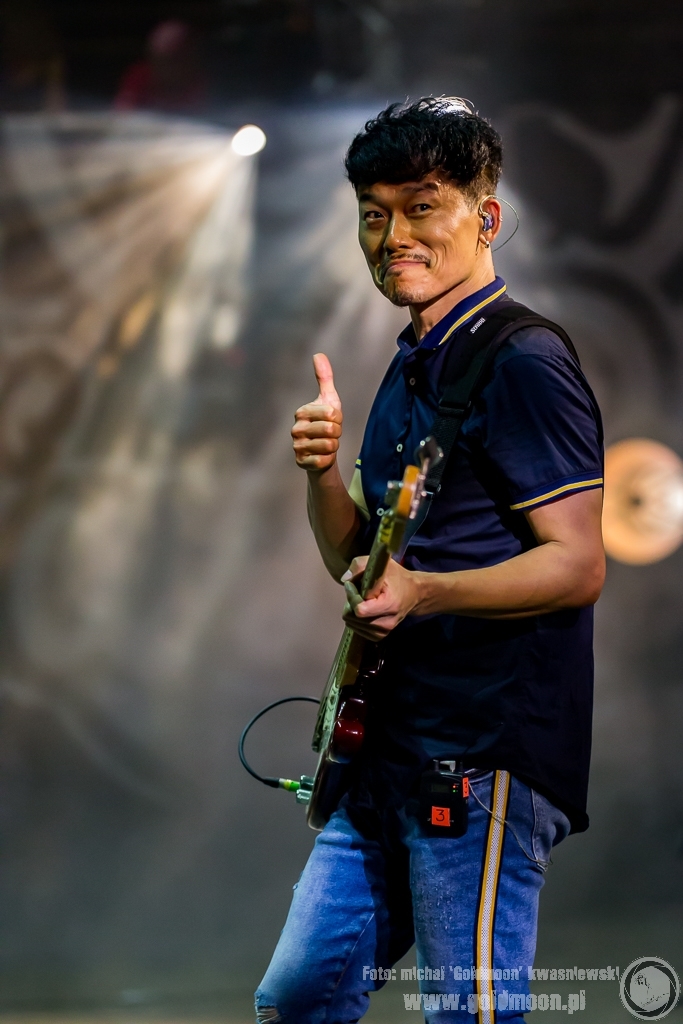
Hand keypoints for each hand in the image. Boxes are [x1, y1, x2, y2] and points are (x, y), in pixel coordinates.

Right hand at [292, 353, 342, 471]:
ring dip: (333, 447)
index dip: (339, 419)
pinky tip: (322, 457)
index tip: (333, 421)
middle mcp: (296, 429)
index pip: (332, 413)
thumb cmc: (327, 424)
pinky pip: (323, 460)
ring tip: (327, 445)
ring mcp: (297, 446)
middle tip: (331, 434)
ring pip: (329, 446)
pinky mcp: (301, 462)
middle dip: (337, 434)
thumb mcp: (329, 400)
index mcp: (301, 412)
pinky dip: (327, 460)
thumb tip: (318, 354)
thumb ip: (324, 377)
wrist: (322, 452)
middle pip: (332, 429)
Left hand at [341, 556, 421, 640]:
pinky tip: (365, 608)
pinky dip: (356, 618)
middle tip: (359, 591)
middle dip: (351, 602)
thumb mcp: (381, 564)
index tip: (352, 584)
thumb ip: (360, 565)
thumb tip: (344, 579)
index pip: (359, 610)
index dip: (352, 596)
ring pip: (352, 623)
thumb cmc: (397, 577)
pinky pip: (356, 628)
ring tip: (364, 599)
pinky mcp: (379, 635)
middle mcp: (387, 622)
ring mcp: (383, 631)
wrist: (413, 593)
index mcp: (389, 605)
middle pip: (352, 617)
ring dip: (353, 609)